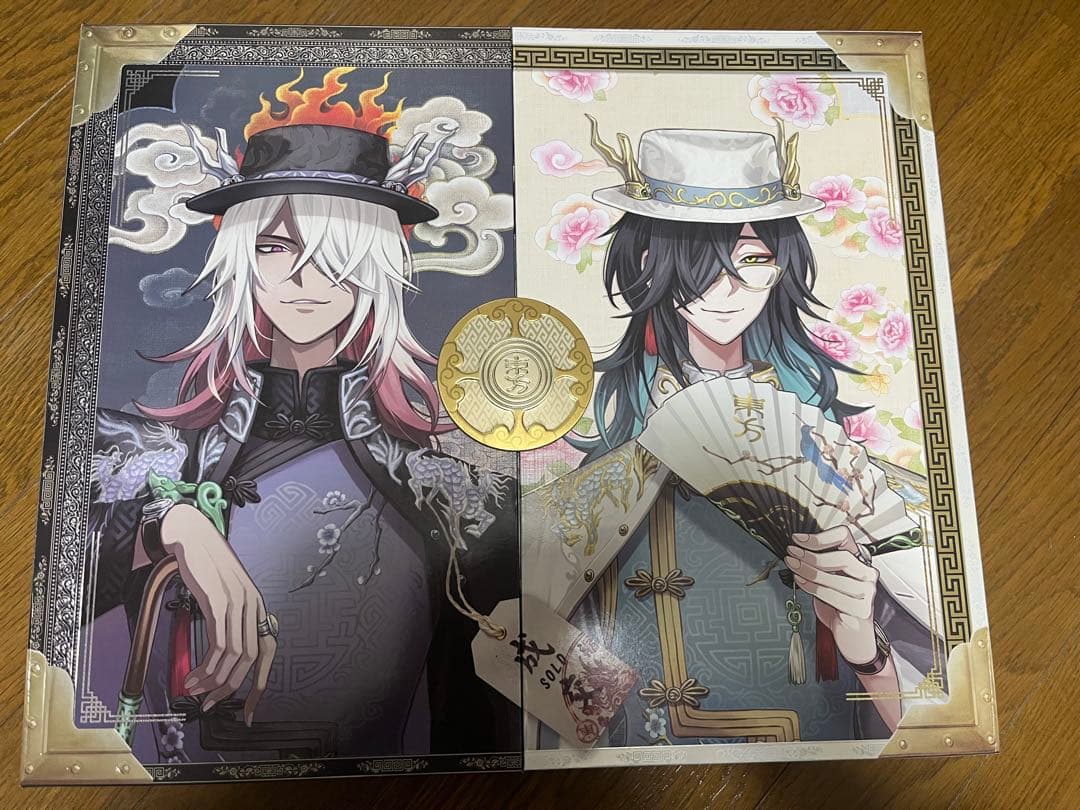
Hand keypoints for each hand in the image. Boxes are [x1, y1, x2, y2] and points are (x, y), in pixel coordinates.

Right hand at [161, 503, 275, 724]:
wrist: (192, 537)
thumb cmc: (205, 568)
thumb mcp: (224, 595)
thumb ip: (229, 620)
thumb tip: (219, 655)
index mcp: (257, 606)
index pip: (268, 651)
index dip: (260, 683)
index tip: (249, 710)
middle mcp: (253, 606)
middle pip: (252, 659)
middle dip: (232, 689)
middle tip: (211, 704)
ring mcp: (238, 603)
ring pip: (235, 656)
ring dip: (213, 680)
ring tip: (193, 690)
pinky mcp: (219, 602)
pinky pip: (219, 644)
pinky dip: (207, 666)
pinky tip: (192, 675)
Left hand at [784, 524, 878, 666]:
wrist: (852, 636)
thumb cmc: (839, 605)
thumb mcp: (827, 579)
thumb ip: (819, 564)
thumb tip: (796, 549)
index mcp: (859, 560)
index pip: (845, 537)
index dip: (820, 537)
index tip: (798, 539)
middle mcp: (867, 574)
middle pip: (842, 556)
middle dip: (811, 556)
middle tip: (791, 554)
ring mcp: (867, 592)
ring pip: (836, 577)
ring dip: (809, 571)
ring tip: (793, 568)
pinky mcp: (862, 610)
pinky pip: (834, 596)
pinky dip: (813, 588)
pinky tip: (801, 582)